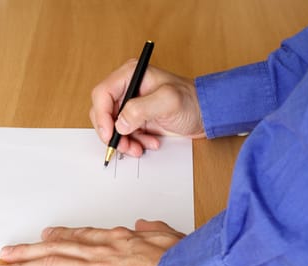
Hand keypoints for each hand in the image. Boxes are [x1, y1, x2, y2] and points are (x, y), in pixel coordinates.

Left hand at [0, 219, 184, 265]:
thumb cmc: (186, 262)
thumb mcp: (170, 237)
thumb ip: (153, 229)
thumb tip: (143, 222)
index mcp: (119, 239)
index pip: (81, 236)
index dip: (60, 236)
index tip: (46, 235)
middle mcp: (100, 253)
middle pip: (56, 249)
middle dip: (29, 250)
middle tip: (9, 250)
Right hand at [90, 63, 204, 156]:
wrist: (206, 115)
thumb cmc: (192, 101)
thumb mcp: (168, 101)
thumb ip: (141, 109)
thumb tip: (120, 123)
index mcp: (130, 75)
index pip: (102, 94)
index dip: (101, 116)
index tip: (109, 133)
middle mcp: (126, 88)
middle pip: (102, 113)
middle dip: (111, 132)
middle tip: (123, 145)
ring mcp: (129, 105)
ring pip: (110, 127)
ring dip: (123, 141)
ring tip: (139, 147)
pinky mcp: (134, 120)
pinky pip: (122, 135)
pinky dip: (132, 143)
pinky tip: (148, 143)